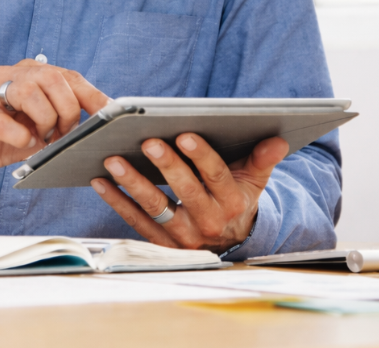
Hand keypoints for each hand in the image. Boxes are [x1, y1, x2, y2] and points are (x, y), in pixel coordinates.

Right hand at [0, 59, 109, 188]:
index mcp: (26, 73)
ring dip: (45, 121)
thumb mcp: (39, 126)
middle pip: (50, 78)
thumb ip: (63, 118)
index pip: (67, 75)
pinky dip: (18, 136)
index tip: (109, 112)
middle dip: (67, 110)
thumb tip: (99, 122)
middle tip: (64, 134)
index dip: (91, 94)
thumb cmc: (2, 138)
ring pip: (27, 92)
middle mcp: (7, 76)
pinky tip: (22, 144)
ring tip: (42, 138)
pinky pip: (0, 121)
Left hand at [90, 134, 289, 253]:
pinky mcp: (162, 244)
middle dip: (166, 165)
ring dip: (132, 183)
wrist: (229, 241)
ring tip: (113, 160)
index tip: (184, 134)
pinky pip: (136, 222)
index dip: (201, 156)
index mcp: (232, 202)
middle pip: (185, 191)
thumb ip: (263, 159)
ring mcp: (183, 236)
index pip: (217, 176)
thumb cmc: (237, 197)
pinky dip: (117, 201)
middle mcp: (209, 222)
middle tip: (147, 141)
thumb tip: (277, 140)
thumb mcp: (254, 180)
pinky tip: (101, 181)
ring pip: (156, 208)